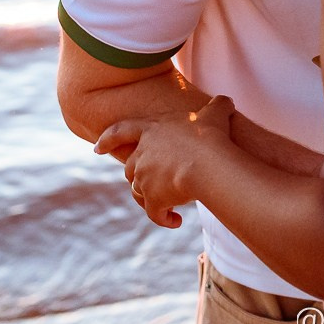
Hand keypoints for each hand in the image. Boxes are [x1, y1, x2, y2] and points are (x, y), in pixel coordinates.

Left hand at [95, 94, 237, 227]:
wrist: (208, 164)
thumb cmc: (210, 135)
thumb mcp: (215, 113)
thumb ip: (217, 106)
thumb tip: (227, 101)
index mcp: (150, 130)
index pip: (120, 131)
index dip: (107, 139)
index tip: (96, 148)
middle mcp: (141, 154)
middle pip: (130, 168)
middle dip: (139, 175)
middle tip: (154, 182)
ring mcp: (144, 178)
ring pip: (139, 191)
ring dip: (151, 198)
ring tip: (169, 204)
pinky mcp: (153, 199)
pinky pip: (154, 213)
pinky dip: (163, 218)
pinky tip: (176, 222)